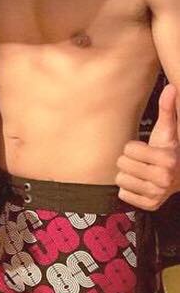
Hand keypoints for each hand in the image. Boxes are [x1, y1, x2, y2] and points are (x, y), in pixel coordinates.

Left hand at [117, 84, 179, 210]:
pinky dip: (129, 190)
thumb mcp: (167, 131)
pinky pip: (123, 194)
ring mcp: (158, 194)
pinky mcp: (150, 205)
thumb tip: (172, 87)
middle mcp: (165, 179)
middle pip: (122, 164)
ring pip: (121, 179)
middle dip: (129, 161)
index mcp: (168, 158)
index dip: (134, 147)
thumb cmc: (168, 149)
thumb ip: (169, 109)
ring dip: (129, 175)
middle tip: (142, 162)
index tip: (146, 150)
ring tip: (142, 173)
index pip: (128, 149)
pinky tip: (141, 184)